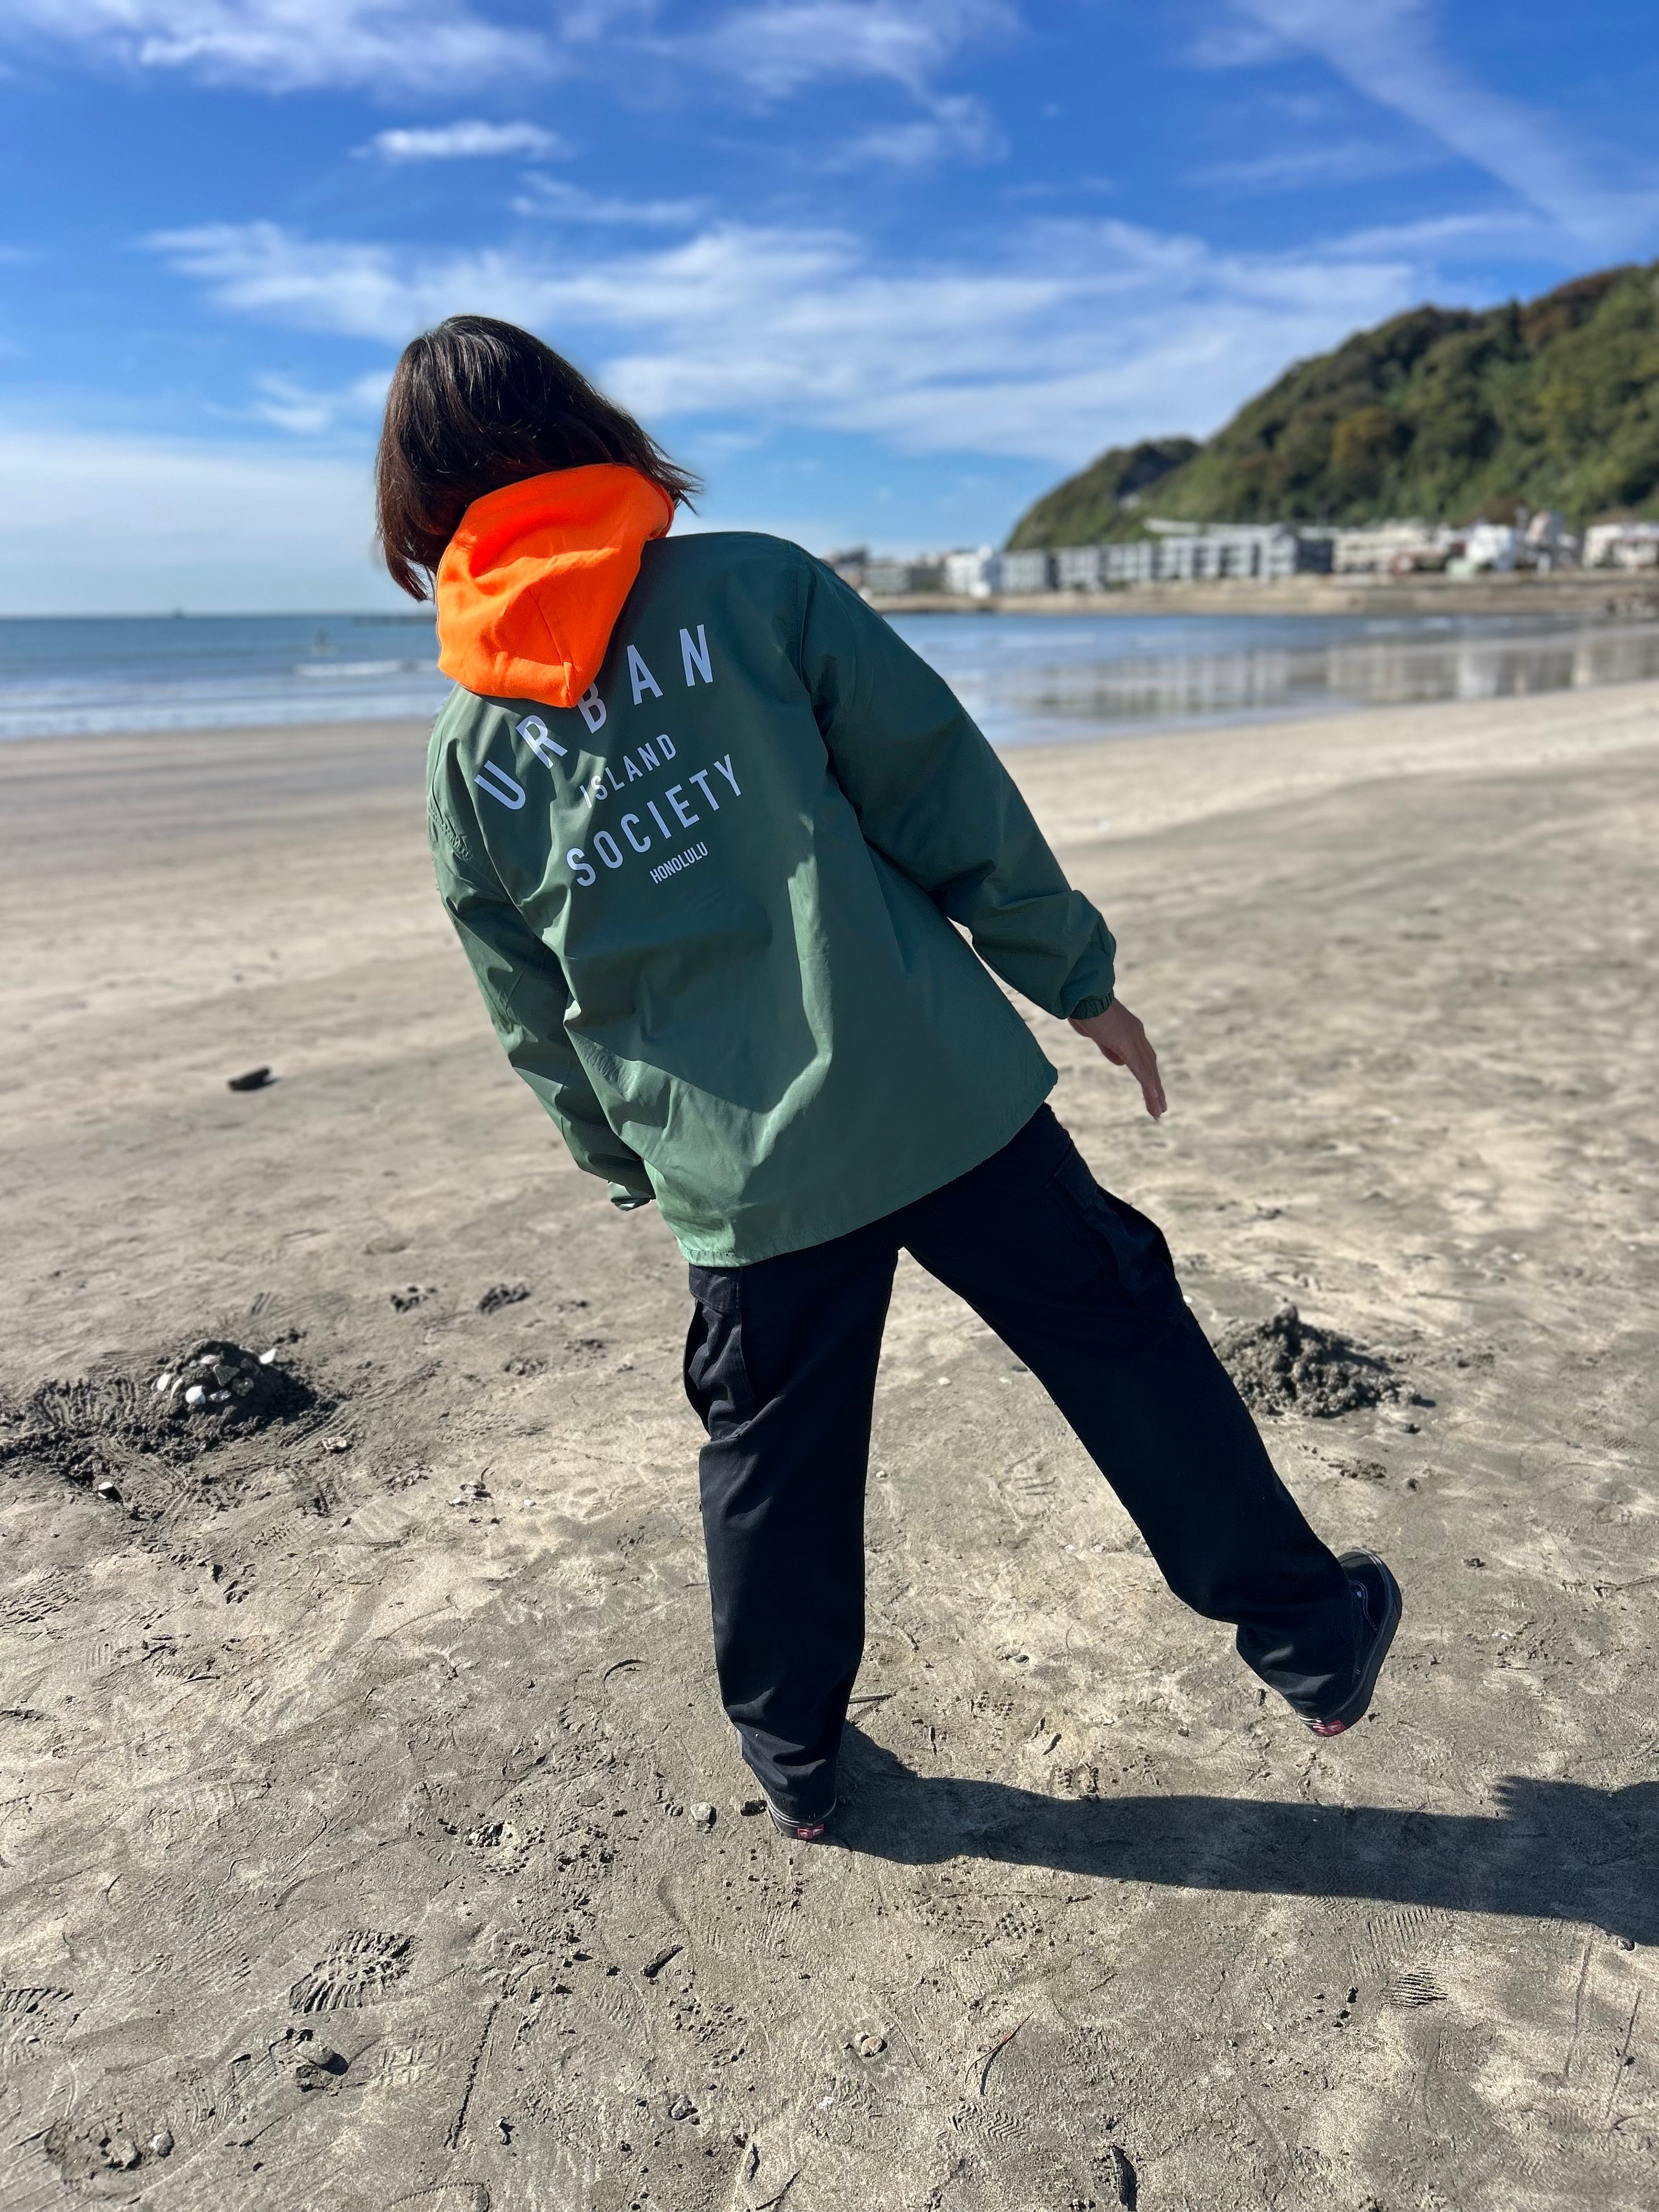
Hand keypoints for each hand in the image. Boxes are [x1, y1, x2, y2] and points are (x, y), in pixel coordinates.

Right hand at [1068, 999, 1165, 1118]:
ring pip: (1148, 1070)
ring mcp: (1133, 1038)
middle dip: (1156, 1088)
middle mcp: (1137, 1034)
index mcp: (1130, 1031)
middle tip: (1161, 1108)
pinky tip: (1154, 1098)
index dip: (1148, 1077)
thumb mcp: (1097, 1034)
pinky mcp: (1126, 1042)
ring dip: (1154, 1093)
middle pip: (1150, 1066)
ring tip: (1159, 1111)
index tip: (1152, 1093)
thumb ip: (1109, 1048)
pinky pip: (1140, 1069)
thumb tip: (1120, 1062)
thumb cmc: (1083, 1009)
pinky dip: (1148, 1085)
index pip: (1144, 1059)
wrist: (1079, 994)